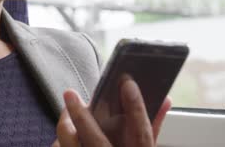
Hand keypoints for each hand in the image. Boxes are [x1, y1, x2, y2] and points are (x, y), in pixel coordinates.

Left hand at [52, 79, 170, 146]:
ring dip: (65, 130)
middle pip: (97, 141)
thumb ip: (153, 126)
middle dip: (81, 117)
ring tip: (65, 114)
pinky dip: (60, 145)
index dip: (136, 108)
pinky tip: (62, 136)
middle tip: (70, 92)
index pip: (141, 134)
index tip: (127, 83)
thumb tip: (164, 99)